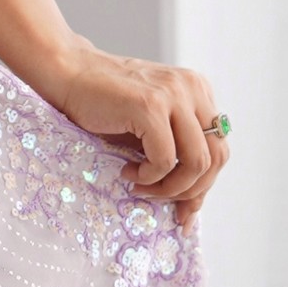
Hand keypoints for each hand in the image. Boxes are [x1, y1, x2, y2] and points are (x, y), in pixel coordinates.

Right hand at [25, 40, 228, 226]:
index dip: (203, 185)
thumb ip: (175, 151)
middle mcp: (193, 89)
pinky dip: (149, 176)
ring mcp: (174, 95)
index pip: (219, 148)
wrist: (68, 74)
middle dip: (190, 190)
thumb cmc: (103, 104)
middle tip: (159, 199)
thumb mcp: (150, 126)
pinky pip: (165, 160)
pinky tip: (127, 171)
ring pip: (197, 162)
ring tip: (140, 186)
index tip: (184, 212)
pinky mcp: (150, 106)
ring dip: (169, 187)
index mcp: (198, 91)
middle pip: (216, 157)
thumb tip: (191, 206)